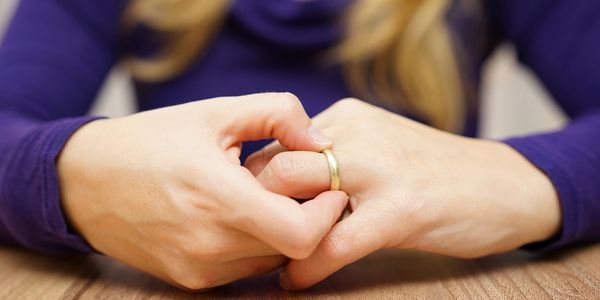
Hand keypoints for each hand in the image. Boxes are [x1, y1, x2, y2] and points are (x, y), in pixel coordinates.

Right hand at [57, 93, 347, 289]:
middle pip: (293, 249)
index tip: (329, 189)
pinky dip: (257, 245)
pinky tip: (241, 216)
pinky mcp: (191, 280)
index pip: (301, 234)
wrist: (85, 182)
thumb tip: (322, 144)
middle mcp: (209, 243)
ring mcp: (199, 268)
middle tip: (301, 189)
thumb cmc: (152, 141)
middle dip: (310, 219)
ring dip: (283, 233)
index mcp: (217, 197)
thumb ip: (279, 115)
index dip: (327, 214)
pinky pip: (246, 268)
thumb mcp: (215, 112)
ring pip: (272, 261)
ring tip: (265, 199)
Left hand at [246, 98, 560, 289]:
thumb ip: (332, 157)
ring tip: (269, 259)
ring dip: (274, 233)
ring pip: (298, 193)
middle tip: (249, 238)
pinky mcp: (403, 209)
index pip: (276, 143)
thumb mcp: (378, 147)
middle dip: (253, 205)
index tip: (246, 210)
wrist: (507, 185)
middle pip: (275, 163)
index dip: (254, 182)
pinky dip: (308, 266)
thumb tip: (277, 186)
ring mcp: (380, 169)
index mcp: (347, 119)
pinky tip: (296, 281)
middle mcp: (357, 134)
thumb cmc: (433, 174)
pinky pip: (335, 241)